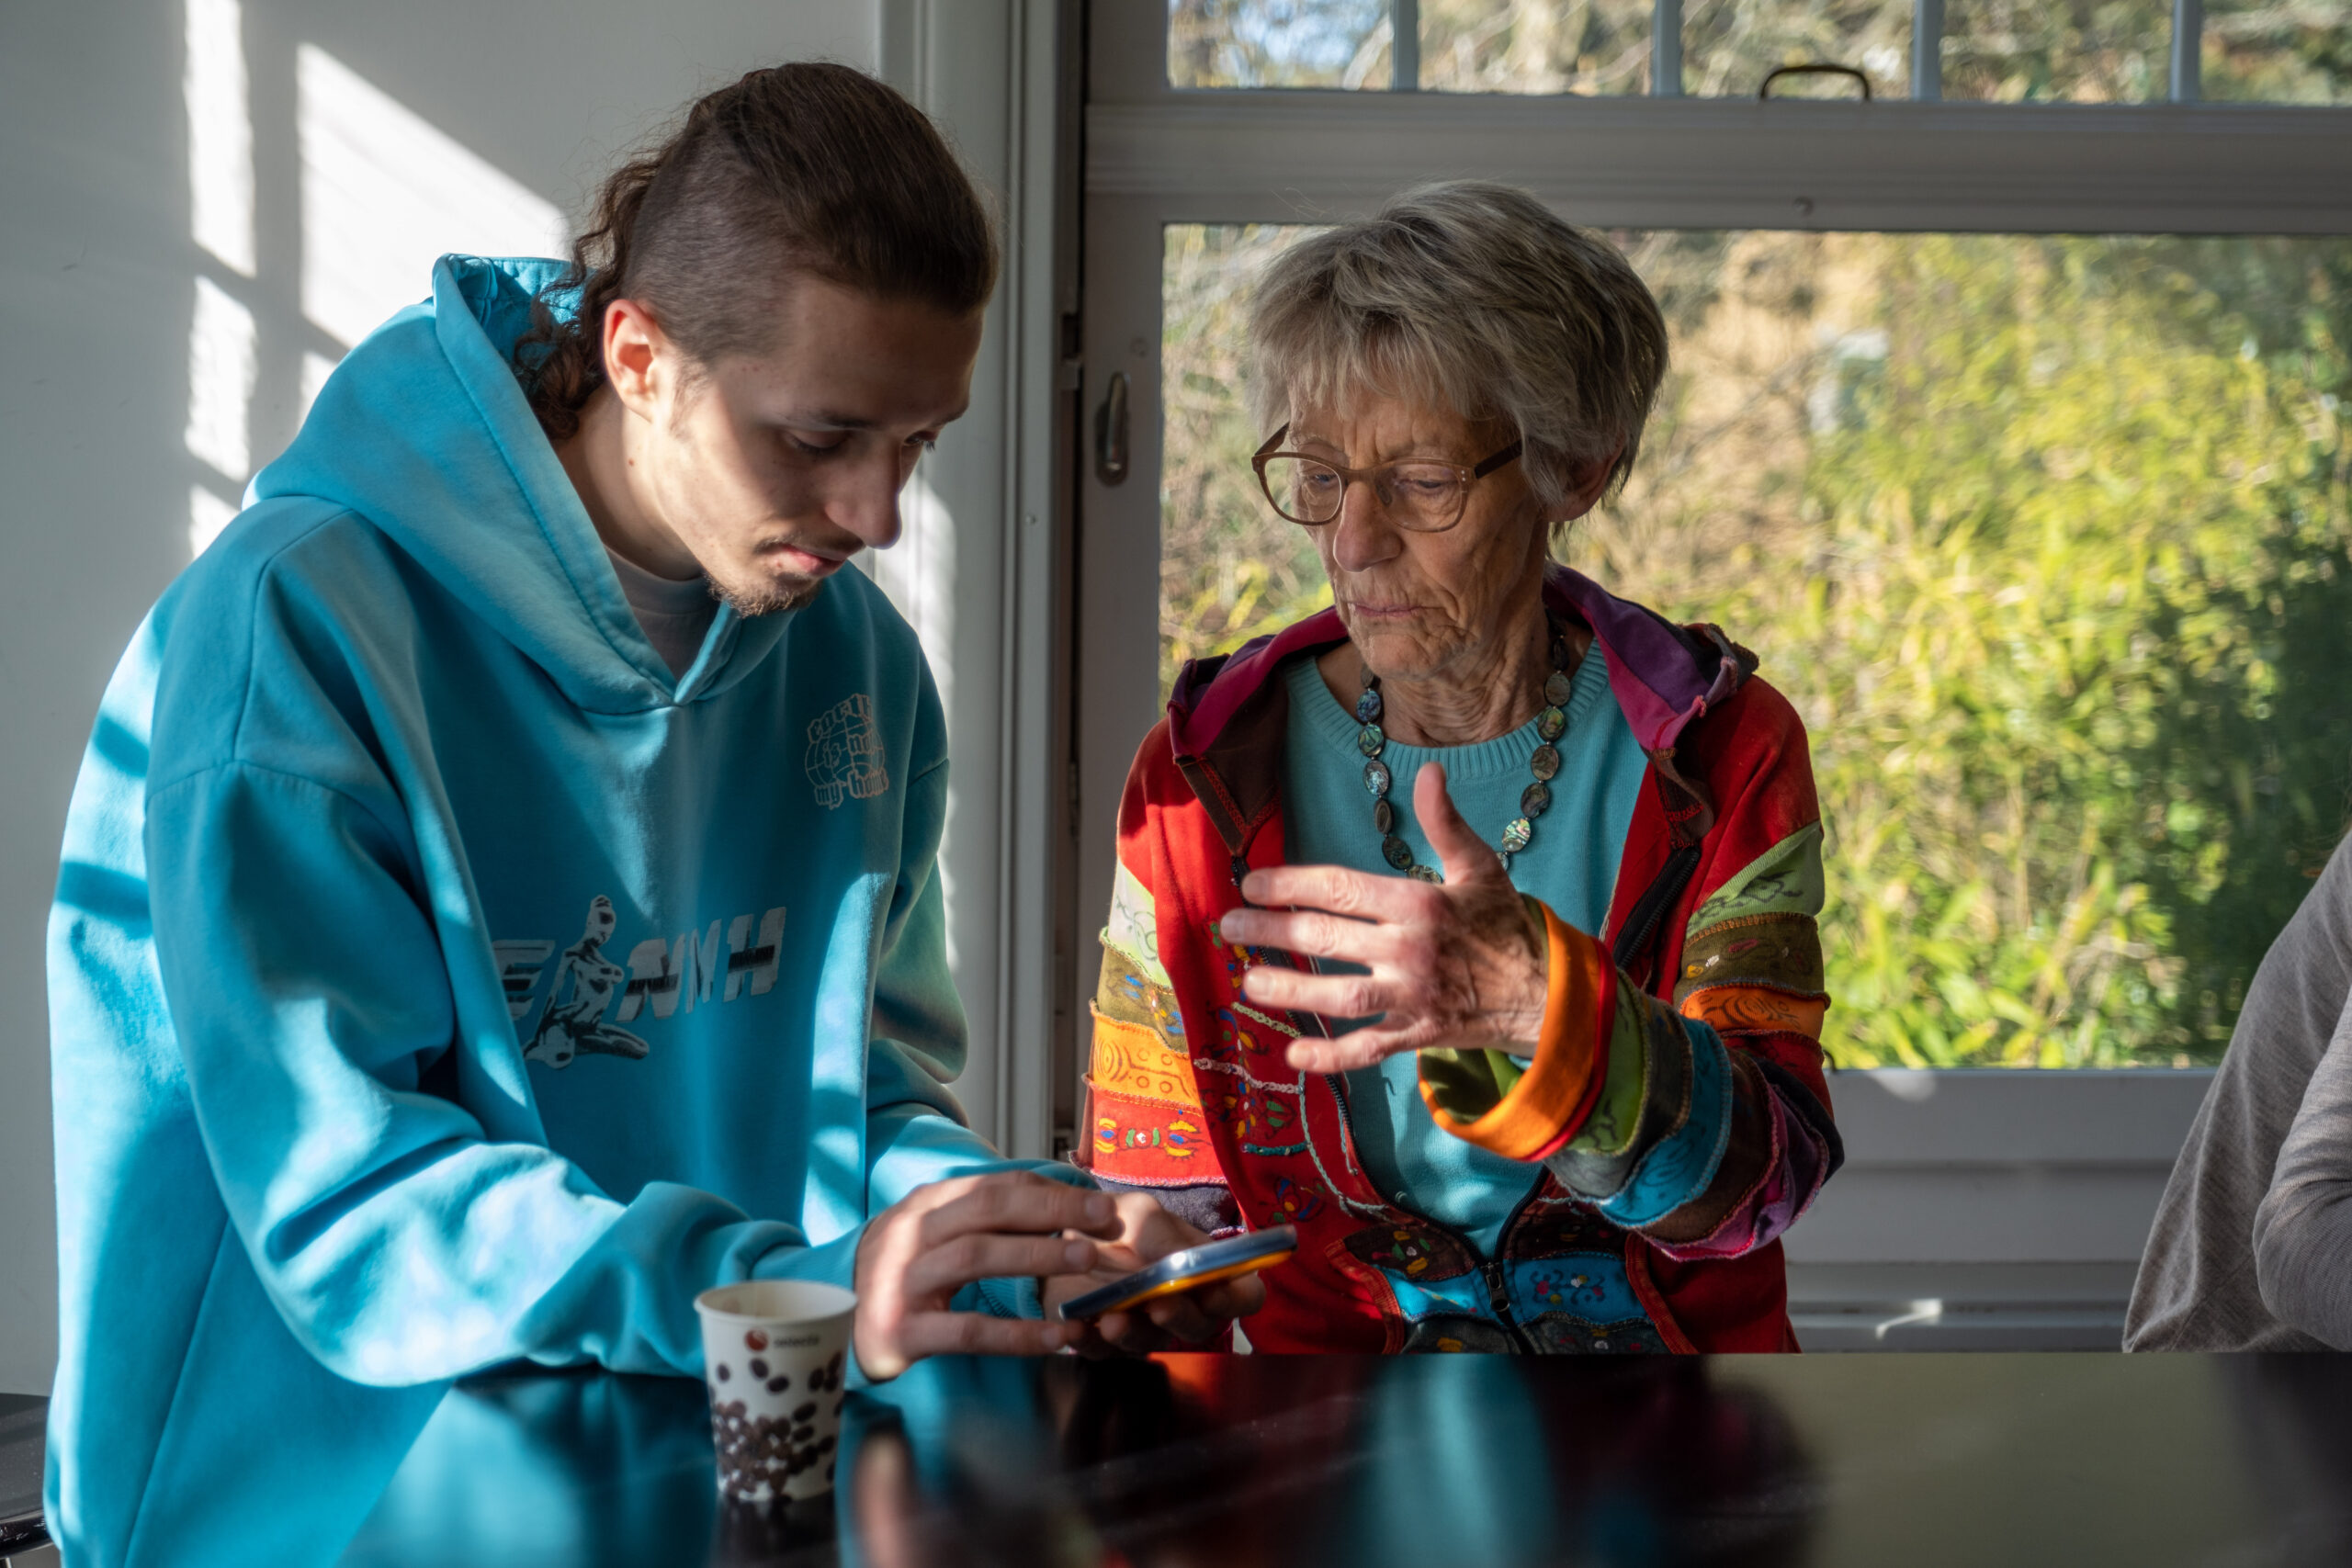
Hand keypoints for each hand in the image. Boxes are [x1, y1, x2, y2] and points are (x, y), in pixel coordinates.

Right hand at [852, 1172, 1123, 1380]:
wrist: (834, 1322)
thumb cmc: (903, 1274)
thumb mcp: (936, 1234)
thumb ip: (987, 1219)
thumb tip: (1066, 1204)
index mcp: (926, 1204)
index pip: (997, 1186)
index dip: (1053, 1192)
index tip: (1102, 1205)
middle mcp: (911, 1234)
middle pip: (988, 1210)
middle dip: (1054, 1210)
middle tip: (1106, 1223)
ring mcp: (902, 1281)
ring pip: (976, 1256)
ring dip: (1036, 1255)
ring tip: (1086, 1260)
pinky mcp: (902, 1331)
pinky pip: (967, 1330)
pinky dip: (1016, 1333)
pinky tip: (1056, 1337)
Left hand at [1039, 1192, 1265, 1352]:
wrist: (1063, 1238)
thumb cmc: (1117, 1222)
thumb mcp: (1141, 1214)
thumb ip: (1162, 1236)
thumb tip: (1181, 1261)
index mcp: (1205, 1271)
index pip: (1244, 1295)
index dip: (1234, 1299)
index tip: (1212, 1292)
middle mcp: (1183, 1306)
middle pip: (1200, 1326)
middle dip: (1180, 1317)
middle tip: (1159, 1305)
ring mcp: (1145, 1329)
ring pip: (1150, 1344)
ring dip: (1133, 1334)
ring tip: (1112, 1320)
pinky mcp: (1106, 1344)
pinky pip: (1102, 1352)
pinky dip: (1087, 1341)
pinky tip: (1074, 1327)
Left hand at [1214, 763, 1548, 1073]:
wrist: (1545, 993)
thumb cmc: (1503, 925)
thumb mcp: (1480, 867)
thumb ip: (1446, 823)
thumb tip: (1429, 771)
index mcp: (1420, 903)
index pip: (1340, 889)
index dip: (1289, 885)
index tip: (1251, 885)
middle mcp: (1410, 950)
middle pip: (1326, 940)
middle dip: (1271, 933)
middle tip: (1229, 929)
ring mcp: (1411, 997)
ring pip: (1339, 997)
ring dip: (1290, 992)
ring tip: (1249, 984)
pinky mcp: (1416, 1035)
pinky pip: (1367, 1049)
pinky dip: (1331, 1057)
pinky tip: (1294, 1054)